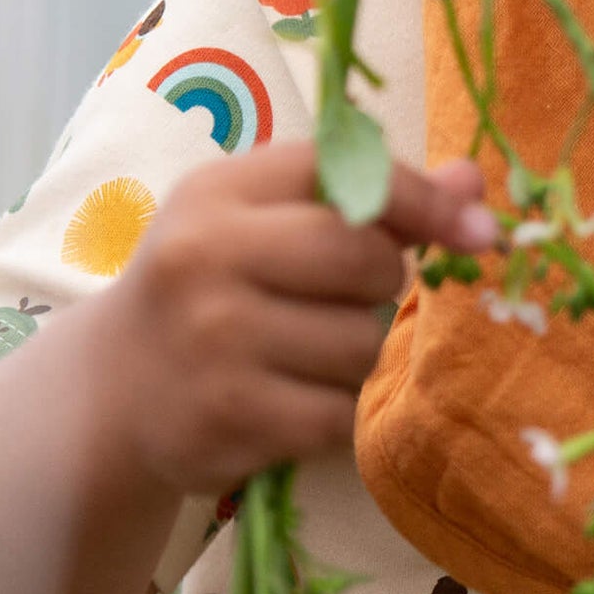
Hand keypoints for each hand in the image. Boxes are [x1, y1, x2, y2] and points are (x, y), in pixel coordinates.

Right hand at [101, 143, 499, 496]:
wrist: (114, 389)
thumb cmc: (213, 287)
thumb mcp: (266, 220)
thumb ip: (370, 198)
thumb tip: (473, 185)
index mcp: (219, 192)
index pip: (347, 175)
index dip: (425, 201)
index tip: (480, 231)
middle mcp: (206, 258)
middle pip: (367, 260)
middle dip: (384, 283)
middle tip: (345, 298)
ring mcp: (212, 341)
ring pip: (362, 344)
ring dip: (357, 355)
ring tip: (303, 353)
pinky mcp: (225, 418)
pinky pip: (339, 413)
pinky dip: (335, 412)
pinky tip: (290, 401)